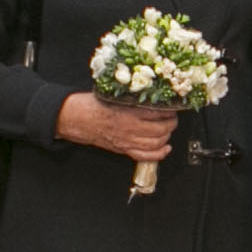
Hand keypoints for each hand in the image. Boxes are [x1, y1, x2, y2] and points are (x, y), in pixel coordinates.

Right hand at [56, 92, 177, 160]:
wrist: (78, 119)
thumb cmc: (94, 105)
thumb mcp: (116, 95)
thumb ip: (134, 98)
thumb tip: (152, 95)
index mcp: (129, 112)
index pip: (158, 112)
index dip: (170, 110)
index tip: (173, 107)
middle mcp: (130, 128)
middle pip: (161, 129)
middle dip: (171, 123)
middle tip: (173, 118)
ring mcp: (127, 141)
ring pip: (156, 143)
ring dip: (167, 137)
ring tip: (168, 130)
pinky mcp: (124, 149)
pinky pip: (146, 156)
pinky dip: (159, 154)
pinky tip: (165, 148)